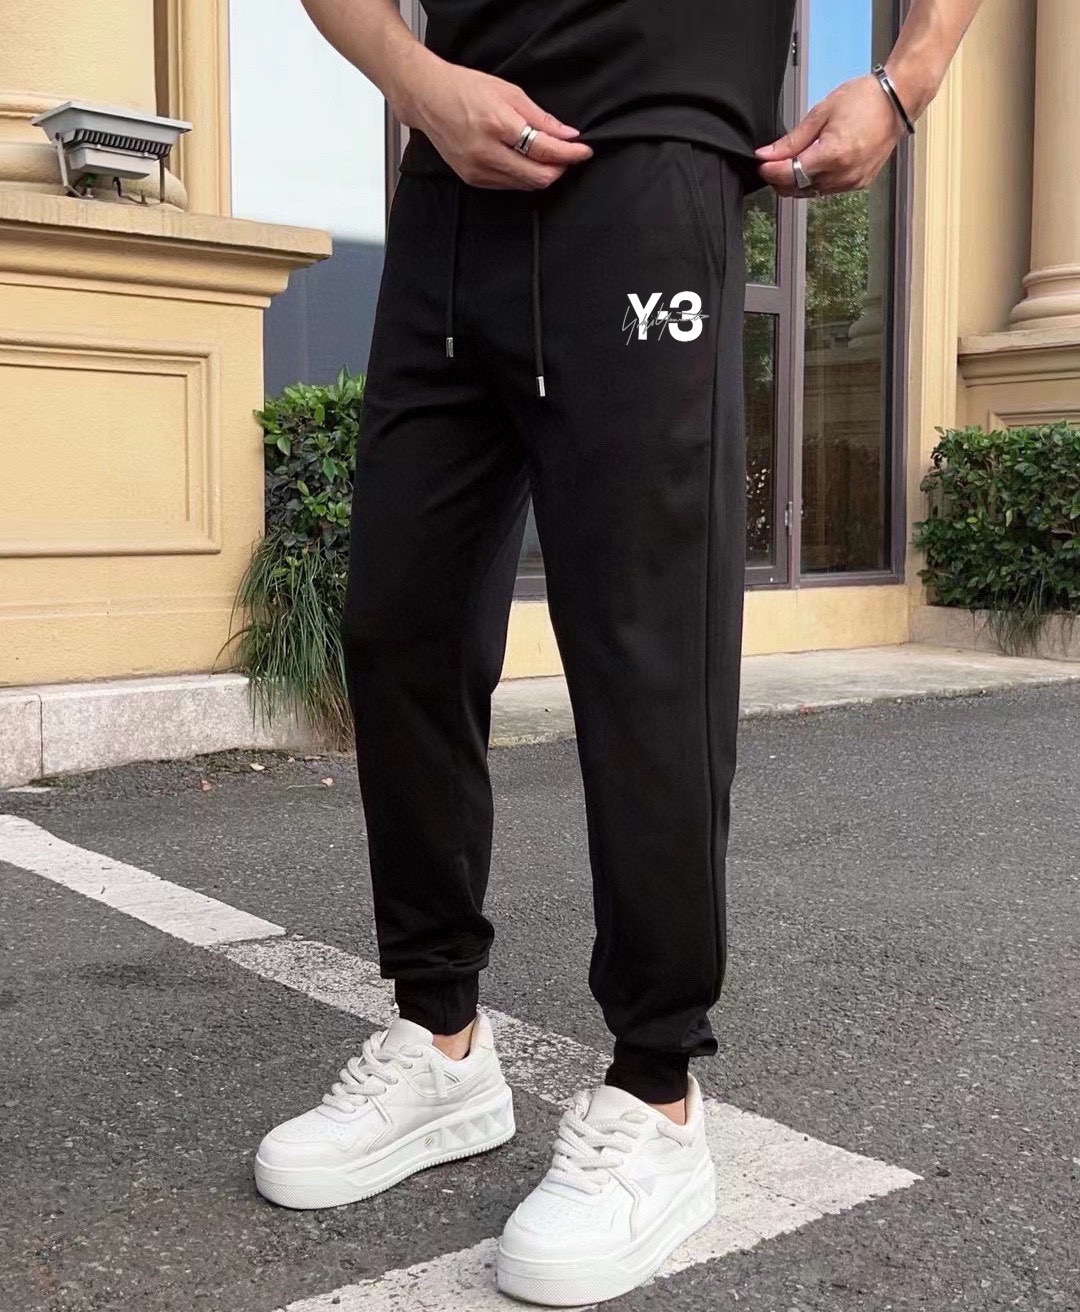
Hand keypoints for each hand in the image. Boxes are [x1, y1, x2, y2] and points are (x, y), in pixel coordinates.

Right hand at [395, 52, 592, 189]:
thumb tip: (567, 134)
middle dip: (559, 168)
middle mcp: (486, 152)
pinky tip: (526, 162)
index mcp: (497, 125)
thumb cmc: (465, 88)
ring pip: (524, 185)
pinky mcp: (472, 179)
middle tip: (569, 156)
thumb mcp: (508, 92)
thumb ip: (540, 117)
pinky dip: (523, 176)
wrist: (428, 99)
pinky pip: (508, 185)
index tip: (583, 151)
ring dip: (542, 173)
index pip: (543, 149)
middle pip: (537, 176)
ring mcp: (477, 170)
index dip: (569, 153)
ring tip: (549, 157)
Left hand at [755, 73, 907, 197]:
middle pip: (798, 188)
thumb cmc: (864, 99)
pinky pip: (828, 189)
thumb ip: (792, 140)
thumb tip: (767, 155)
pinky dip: (816, 181)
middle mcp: (843, 175)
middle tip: (774, 161)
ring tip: (795, 160)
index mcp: (832, 156)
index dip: (771, 171)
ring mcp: (852, 182)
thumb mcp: (821, 114)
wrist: (897, 101)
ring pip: (812, 192)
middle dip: (781, 178)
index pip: (790, 175)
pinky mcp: (859, 184)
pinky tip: (815, 165)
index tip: (761, 163)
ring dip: (797, 181)